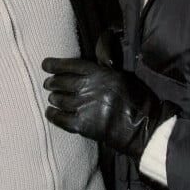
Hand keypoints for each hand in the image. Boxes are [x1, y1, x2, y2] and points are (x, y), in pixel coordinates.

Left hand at [42, 57, 178, 161]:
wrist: (144, 126)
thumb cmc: (136, 100)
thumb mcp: (121, 76)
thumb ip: (104, 69)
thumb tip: (91, 63)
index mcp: (100, 74)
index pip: (71, 65)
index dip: (55, 64)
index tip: (45, 64)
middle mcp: (89, 88)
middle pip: (61, 82)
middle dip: (52, 83)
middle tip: (48, 84)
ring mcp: (85, 107)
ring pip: (59, 100)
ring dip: (53, 98)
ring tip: (52, 98)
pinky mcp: (83, 125)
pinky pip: (61, 119)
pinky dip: (53, 115)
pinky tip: (50, 112)